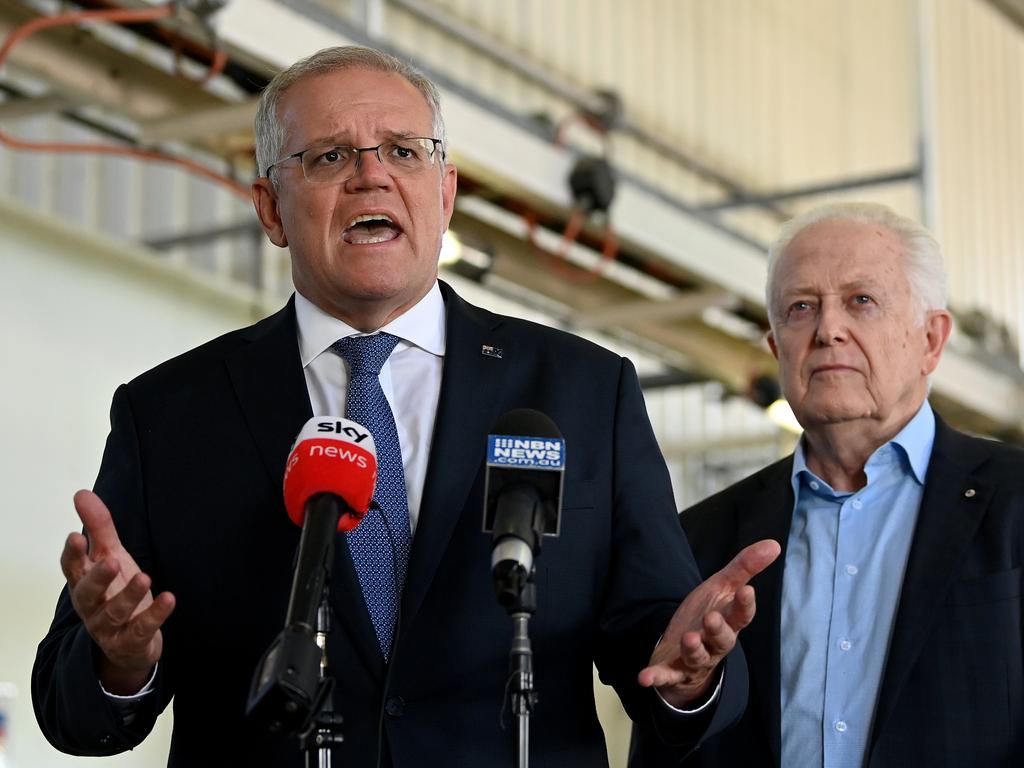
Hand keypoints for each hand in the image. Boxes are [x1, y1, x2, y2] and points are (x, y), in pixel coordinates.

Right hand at [60, 490, 174, 694]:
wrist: (129, 643)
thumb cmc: (115, 591)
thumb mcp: (109, 556)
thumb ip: (99, 528)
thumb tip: (81, 493)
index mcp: (83, 582)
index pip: (72, 568)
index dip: (72, 554)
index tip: (75, 536)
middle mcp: (92, 605)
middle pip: (87, 593)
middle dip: (98, 578)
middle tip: (111, 561)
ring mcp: (109, 626)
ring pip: (114, 612)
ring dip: (128, 596)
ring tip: (145, 578)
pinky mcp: (130, 641)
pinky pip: (141, 629)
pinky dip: (155, 615)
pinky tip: (169, 598)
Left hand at [638, 539, 779, 707]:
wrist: (685, 649)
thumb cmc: (708, 614)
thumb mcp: (724, 588)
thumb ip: (745, 567)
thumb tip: (774, 544)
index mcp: (728, 621)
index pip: (741, 615)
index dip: (744, 605)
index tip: (747, 591)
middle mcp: (714, 643)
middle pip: (721, 640)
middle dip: (717, 630)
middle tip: (711, 618)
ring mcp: (694, 658)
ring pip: (697, 656)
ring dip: (693, 649)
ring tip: (688, 638)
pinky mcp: (673, 670)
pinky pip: (666, 676)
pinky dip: (657, 677)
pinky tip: (645, 677)